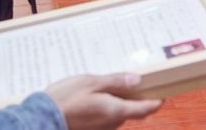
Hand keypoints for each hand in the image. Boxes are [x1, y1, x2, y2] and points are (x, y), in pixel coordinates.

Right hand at [45, 73, 162, 129]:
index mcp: (117, 111)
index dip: (157, 100)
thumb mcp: (91, 82)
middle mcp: (113, 124)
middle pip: (132, 111)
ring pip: (118, 114)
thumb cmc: (66, 99)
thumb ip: (116, 82)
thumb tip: (137, 80)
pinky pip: (105, 118)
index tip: (163, 91)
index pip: (147, 109)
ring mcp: (102, 129)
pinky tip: (92, 97)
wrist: (42, 118)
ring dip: (117, 102)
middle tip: (129, 80)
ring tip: (105, 85)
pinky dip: (105, 107)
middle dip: (133, 97)